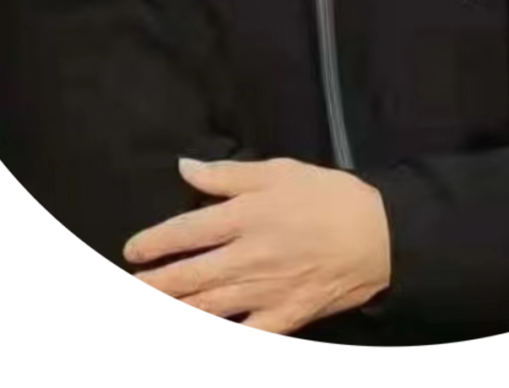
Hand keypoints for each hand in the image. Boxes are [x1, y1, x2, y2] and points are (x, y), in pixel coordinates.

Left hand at [123, 156, 391, 334]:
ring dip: (173, 311)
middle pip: (188, 275)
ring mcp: (264, 291)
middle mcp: (248, 256)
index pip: (187, 231)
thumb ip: (227, 173)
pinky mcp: (284, 317)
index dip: (155, 242)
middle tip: (129, 289)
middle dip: (153, 285)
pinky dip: (221, 340)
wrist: (379, 234)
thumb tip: (185, 167)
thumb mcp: (278, 170)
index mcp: (245, 215)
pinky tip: (201, 339)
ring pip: (206, 308)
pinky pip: (245, 335)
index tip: (133, 250)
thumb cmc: (328, 196)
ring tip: (149, 313)